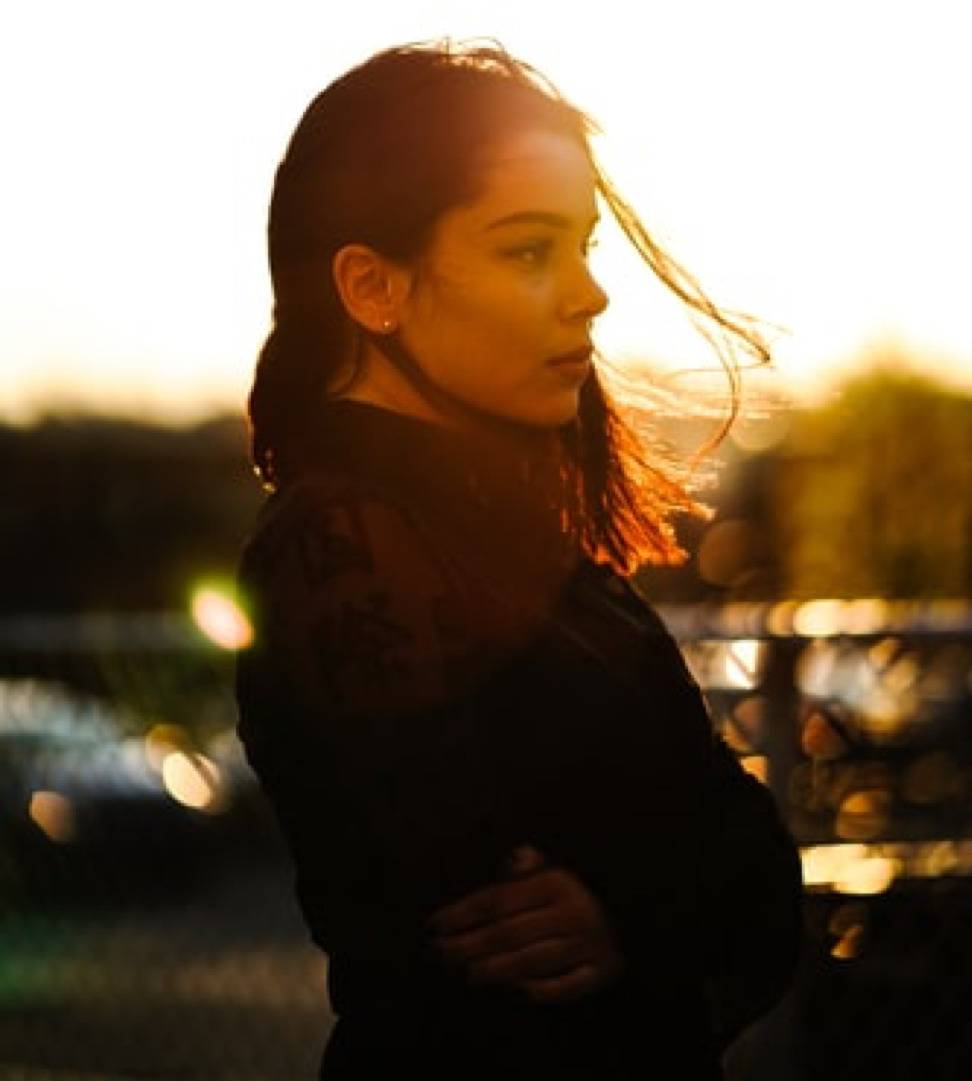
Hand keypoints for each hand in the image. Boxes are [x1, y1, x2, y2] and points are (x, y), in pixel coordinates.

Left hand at [428, 845, 623, 1002]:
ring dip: (496, 970)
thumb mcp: (554, 872)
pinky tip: (518, 990)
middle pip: (508, 932)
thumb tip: (517, 856)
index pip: (499, 899)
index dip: (463, 912)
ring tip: (470, 974)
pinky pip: (565, 986)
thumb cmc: (576, 896)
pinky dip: (541, 990)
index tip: (436, 924)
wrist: (637, 913)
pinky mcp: (602, 970)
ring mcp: (588, 943)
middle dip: (469, 945)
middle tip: (442, 953)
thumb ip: (527, 868)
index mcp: (556, 882)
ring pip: (531, 961)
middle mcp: (572, 910)